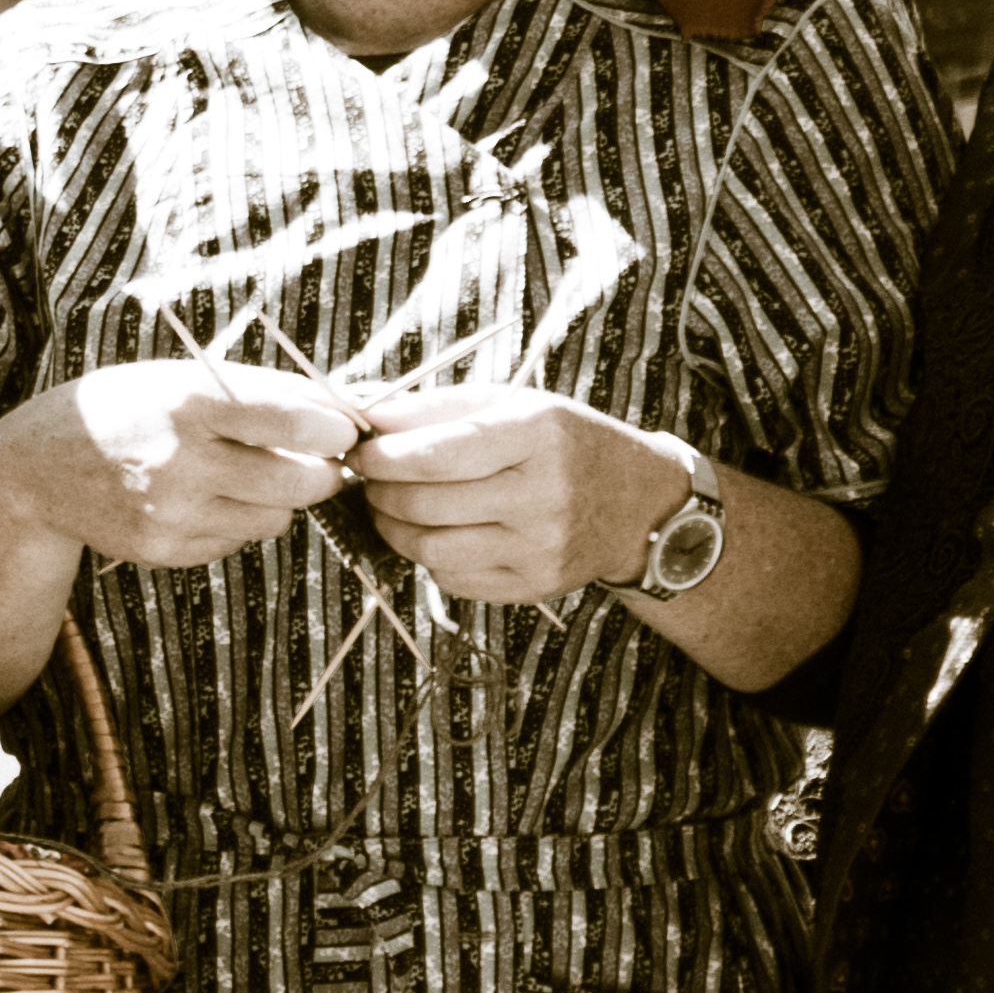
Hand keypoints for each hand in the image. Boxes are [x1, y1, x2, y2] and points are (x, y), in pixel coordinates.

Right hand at [0, 361, 360, 568]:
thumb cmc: (130, 407)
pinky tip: (198, 498)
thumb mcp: (185, 378)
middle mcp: (181, 460)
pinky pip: (238, 540)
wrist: (38, 467)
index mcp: (190, 401)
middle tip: (313, 458)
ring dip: (276, 498)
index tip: (342, 429)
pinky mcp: (165, 550)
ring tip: (237, 473)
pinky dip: (235, 521)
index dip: (336, 428)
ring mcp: (171, 512)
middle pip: (302, 482)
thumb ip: (267, 392)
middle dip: (322, 472)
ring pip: (276, 517)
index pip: (295, 420)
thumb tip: (351, 413)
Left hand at [348, 386, 680, 608]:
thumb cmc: (565, 442)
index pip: (436, 454)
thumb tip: (355, 406)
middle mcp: (544, 495)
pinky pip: (450, 578)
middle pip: (425, 503)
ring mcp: (540, 548)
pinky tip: (432, 532)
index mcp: (538, 435)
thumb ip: (434, 406)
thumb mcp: (514, 405)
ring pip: (429, 548)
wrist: (638, 504)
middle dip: (378, 490)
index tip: (357, 449)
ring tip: (389, 506)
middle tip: (369, 477)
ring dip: (391, 527)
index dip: (381, 456)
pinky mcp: (534, 587)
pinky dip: (426, 555)